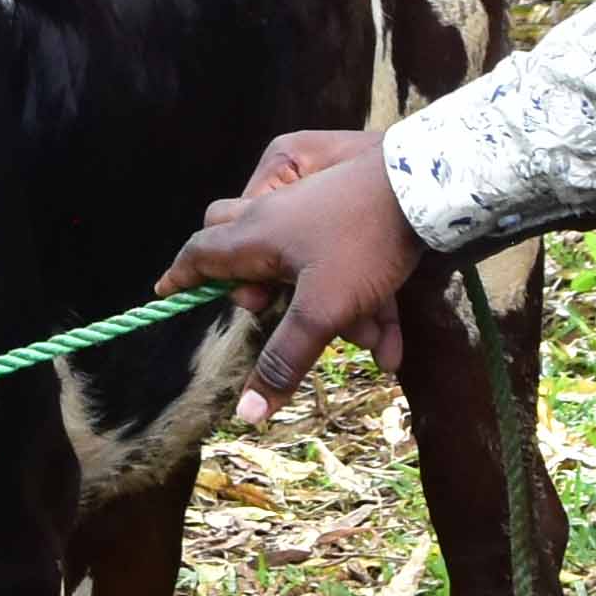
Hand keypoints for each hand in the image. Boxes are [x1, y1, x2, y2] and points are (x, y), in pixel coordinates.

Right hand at [172, 130, 420, 418]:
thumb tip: (247, 412)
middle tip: (260, 306)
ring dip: (338, 314)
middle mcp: (277, 212)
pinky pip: (346, 261)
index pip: (202, 252)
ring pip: (305, 264)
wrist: (428, 183)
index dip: (182, 275)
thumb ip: (285, 359)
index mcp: (256, 231)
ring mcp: (316, 207)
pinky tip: (393, 346)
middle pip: (238, 239)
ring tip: (371, 342)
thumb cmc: (364, 242)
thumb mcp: (322, 310)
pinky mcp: (352, 209)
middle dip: (252, 284)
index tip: (167, 290)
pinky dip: (367, 300)